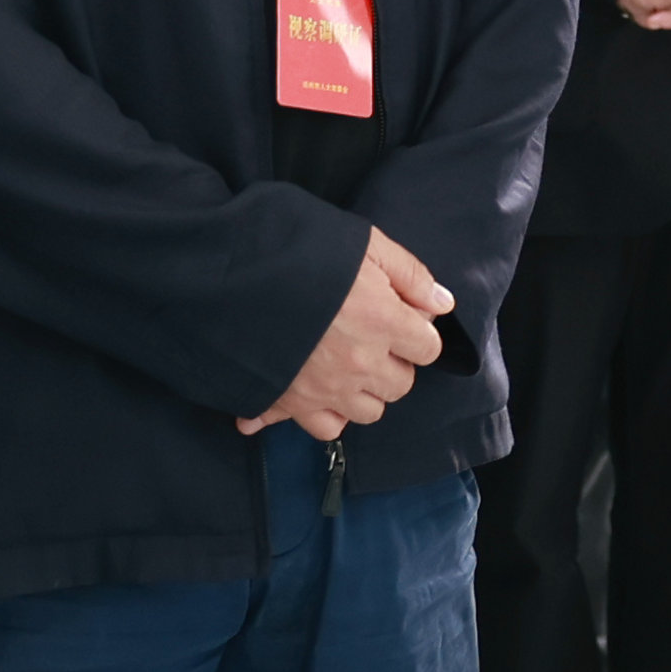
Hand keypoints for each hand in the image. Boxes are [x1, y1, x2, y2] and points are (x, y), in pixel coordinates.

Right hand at [239, 227, 454, 438]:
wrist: (229, 273)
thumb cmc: (299, 250)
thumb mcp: (365, 244)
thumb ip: (410, 275)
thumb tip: (442, 303)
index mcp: (383, 323)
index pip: (428, 348)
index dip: (416, 331)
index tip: (399, 317)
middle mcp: (359, 364)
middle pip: (400, 385)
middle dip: (393, 362)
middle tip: (371, 337)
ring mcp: (325, 389)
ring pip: (368, 411)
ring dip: (364, 391)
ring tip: (346, 364)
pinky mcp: (290, 402)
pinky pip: (323, 427)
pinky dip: (321, 414)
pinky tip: (312, 390)